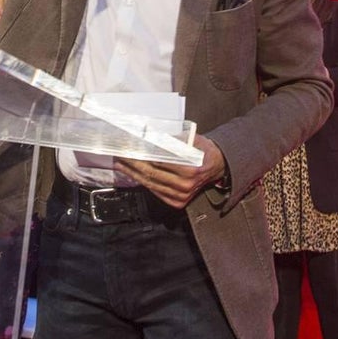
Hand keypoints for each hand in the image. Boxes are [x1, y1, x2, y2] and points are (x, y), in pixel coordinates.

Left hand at [114, 135, 228, 208]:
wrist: (217, 167)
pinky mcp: (178, 202)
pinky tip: (134, 174)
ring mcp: (182, 196)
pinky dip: (143, 182)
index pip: (159, 162)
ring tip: (121, 164)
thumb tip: (149, 136)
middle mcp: (186, 185)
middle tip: (120, 155)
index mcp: (191, 169)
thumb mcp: (192, 139)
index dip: (142, 155)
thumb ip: (173, 139)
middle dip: (133, 164)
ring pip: (151, 184)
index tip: (130, 148)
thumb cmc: (203, 150)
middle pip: (151, 174)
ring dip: (133, 174)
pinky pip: (156, 192)